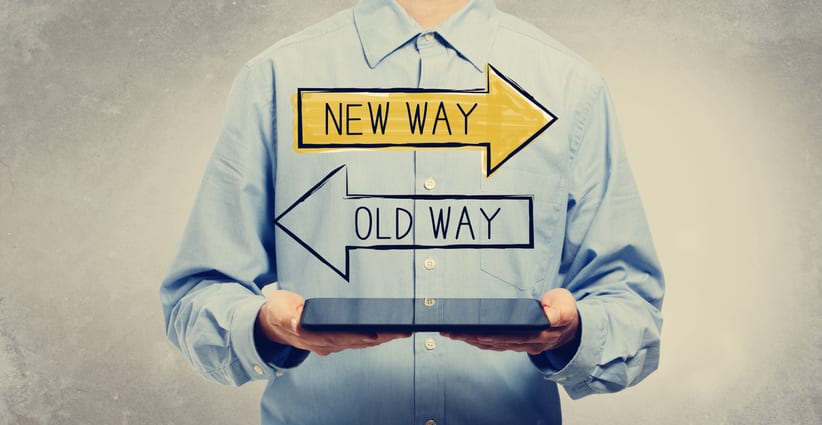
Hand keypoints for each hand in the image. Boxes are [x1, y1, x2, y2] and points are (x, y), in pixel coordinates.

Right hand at [256, 290, 410, 355]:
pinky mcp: (335, 340)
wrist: (272, 323)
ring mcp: (330, 344)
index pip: (337, 337)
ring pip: (360, 343)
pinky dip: (375, 337)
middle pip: (356, 341)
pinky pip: (358, 340)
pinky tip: (389, 332)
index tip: (374, 333)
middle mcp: (323, 344)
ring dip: (383, 338)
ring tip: (403, 331)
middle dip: (380, 336)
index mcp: (310, 336)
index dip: (356, 336)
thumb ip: (286, 317)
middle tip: (402, 330)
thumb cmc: (277, 313)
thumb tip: (296, 323)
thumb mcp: (277, 311)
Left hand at [441, 289, 579, 354]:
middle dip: (472, 337)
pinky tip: (464, 336)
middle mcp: (529, 343)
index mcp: (541, 333)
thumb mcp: (567, 306)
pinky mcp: (516, 344)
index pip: (513, 335)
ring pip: (492, 345)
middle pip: (496, 342)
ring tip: (451, 333)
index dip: (494, 335)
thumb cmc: (566, 312)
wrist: (571, 328)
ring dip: (470, 340)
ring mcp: (522, 345)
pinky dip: (477, 341)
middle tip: (452, 332)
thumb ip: (559, 311)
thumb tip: (548, 315)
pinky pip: (494, 345)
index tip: (476, 332)